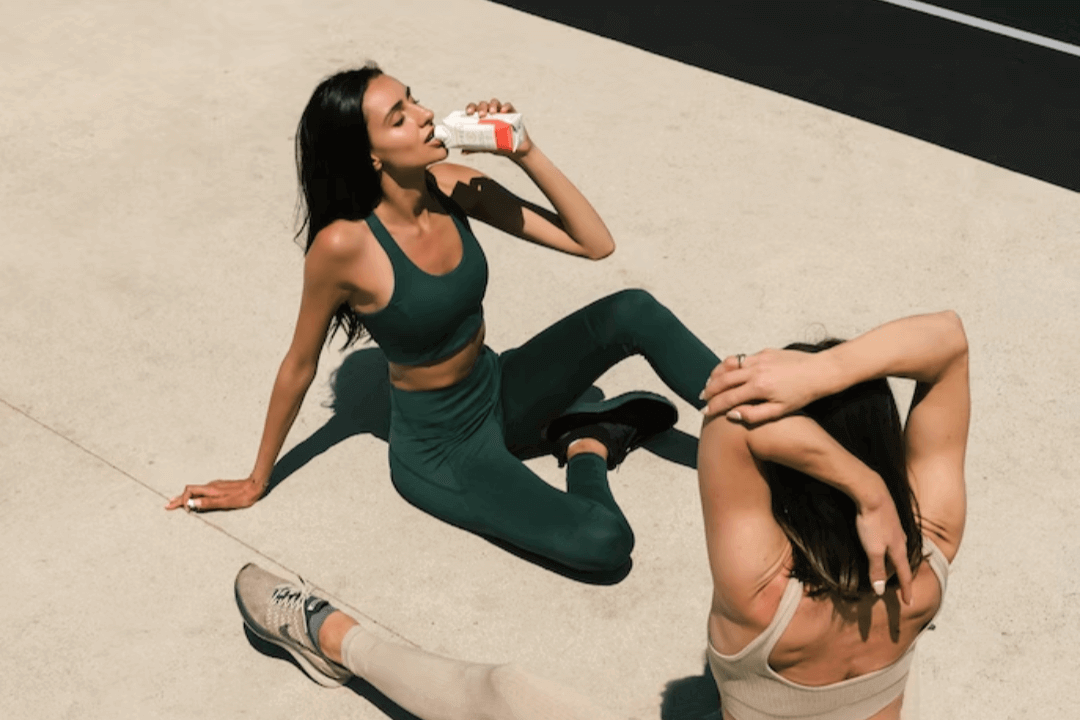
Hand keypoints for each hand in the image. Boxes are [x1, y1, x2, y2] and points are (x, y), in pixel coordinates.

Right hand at [165, 477, 264, 512]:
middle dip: (178, 498)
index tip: (185, 510)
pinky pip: (201, 491)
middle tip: (168, 505)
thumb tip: (193, 504)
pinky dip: (193, 496)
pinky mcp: (219, 487)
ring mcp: (214, 485)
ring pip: (195, 491)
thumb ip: (210, 503)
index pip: (189, 492)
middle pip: (189, 491)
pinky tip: (193, 500)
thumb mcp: (227, 502)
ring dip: (184, 497)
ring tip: (176, 503)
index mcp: (211, 489)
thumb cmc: (243, 496)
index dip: (183, 501)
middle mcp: (210, 486)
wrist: (255, 485)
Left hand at [463, 98, 531, 157]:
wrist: (515, 150)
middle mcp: (490, 113)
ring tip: (492, 112)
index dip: (471, 108)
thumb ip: (475, 147)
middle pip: (483, 104)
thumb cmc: (499, 144)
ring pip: (495, 102)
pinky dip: (506, 107)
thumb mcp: (486, 146)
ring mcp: (501, 112)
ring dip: (492, 105)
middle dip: (481, 108)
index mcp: (482, 118)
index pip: (474, 108)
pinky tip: (504, 111)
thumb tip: (463, 152)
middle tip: (481, 115)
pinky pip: (509, 106)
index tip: (469, 113)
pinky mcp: (512, 113)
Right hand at [700, 349, 826, 422]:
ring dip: (718, 374)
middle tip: (703, 397)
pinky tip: (732, 372)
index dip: (714, 406)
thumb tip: (731, 414)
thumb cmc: (802, 394)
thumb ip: (753, 415)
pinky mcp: (765, 352)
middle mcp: (755, 370)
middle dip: (710, 389)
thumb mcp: (779, 411)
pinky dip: (733, 366)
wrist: (821, 371)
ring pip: (730, 365)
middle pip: (723, 379)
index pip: (727, 398)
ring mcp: (760, 358)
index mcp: (758, 388)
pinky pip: (743, 358)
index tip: (705, 412)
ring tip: (711, 382)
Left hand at [855, 493, 913, 603]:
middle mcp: (901, 540)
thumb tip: (880, 591)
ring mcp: (895, 528)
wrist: (871, 492)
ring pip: (897, 550)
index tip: (909, 602)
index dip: (906, 590)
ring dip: (893, 561)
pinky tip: (883, 544)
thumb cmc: (872, 522)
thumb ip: (876, 569)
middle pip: (901, 562)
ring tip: (889, 568)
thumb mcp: (872, 550)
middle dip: (900, 575)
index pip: (904, 575)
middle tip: (898, 587)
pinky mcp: (888, 519)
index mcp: (899, 550)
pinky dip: (888, 549)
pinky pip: (891, 540)